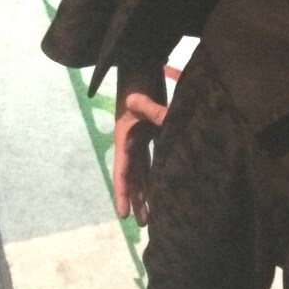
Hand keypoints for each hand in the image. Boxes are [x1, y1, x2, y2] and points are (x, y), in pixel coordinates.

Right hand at [113, 69, 167, 225]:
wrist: (142, 65)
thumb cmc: (140, 78)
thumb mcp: (141, 93)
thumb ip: (144, 104)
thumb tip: (135, 101)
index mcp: (126, 136)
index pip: (123, 170)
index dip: (123, 193)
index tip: (123, 214)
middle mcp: (132, 142)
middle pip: (133, 177)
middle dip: (137, 200)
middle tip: (144, 224)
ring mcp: (143, 139)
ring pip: (144, 172)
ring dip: (148, 192)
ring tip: (153, 216)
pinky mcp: (154, 134)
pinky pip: (155, 160)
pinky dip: (158, 175)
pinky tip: (165, 190)